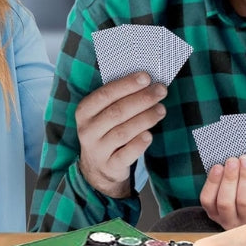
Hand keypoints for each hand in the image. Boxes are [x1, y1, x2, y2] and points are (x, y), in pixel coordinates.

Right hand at [76, 72, 166, 197]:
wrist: (97, 168)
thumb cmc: (106, 131)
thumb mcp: (102, 114)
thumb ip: (118, 99)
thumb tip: (145, 81)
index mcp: (84, 112)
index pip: (105, 95)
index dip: (126, 85)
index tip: (146, 77)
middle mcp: (87, 130)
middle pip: (116, 112)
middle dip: (141, 99)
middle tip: (160, 91)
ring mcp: (97, 149)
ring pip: (122, 132)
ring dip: (145, 119)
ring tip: (161, 110)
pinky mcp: (110, 166)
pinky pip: (125, 155)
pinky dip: (138, 144)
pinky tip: (149, 135)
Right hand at [200, 156, 245, 229]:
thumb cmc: (237, 199)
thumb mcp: (223, 196)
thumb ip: (221, 182)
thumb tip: (224, 163)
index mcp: (215, 213)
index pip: (208, 200)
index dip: (212, 183)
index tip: (217, 166)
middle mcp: (229, 220)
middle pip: (225, 202)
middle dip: (229, 179)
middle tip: (232, 161)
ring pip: (244, 200)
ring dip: (244, 178)